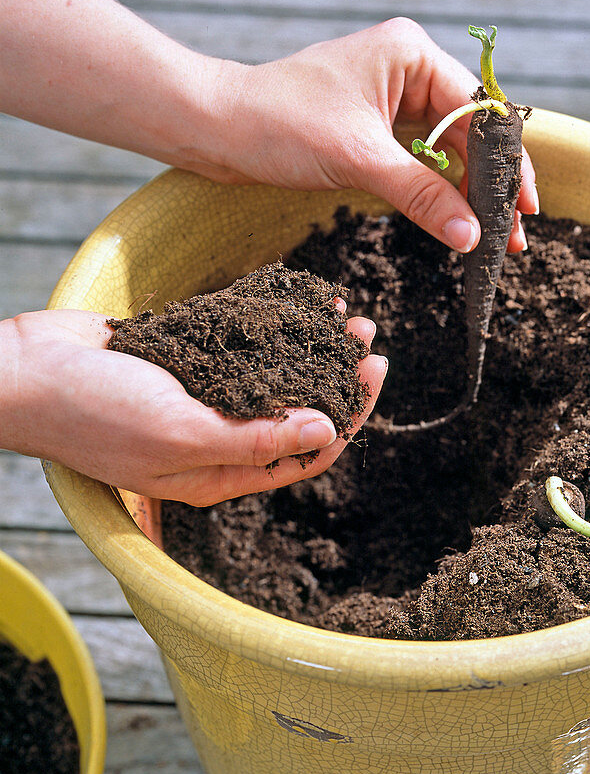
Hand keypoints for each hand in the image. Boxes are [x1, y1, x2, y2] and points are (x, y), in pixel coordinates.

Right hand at [1, 308, 385, 505]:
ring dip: (311, 349)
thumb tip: (326, 432)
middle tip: (365, 338)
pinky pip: (241, 345)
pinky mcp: (185, 359)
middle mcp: (218, 439)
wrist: (25, 370)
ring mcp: (202, 397)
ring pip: (274, 377)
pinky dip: (272, 326)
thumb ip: (254, 439)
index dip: (347, 417)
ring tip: (344, 314)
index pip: (305, 453)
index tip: (371, 374)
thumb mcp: (181, 434)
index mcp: (221, 471)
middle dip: (336, 379)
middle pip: (297, 414)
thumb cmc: (94, 413)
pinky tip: (298, 303)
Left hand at [199, 18, 538, 253]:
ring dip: (468, 194)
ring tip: (492, 239)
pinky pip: (421, 163)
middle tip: (515, 238)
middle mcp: (407, 70)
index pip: (480, 112)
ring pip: (448, 152)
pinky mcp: (374, 129)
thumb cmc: (279, 123)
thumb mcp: (360, 160)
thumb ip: (422, 196)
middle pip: (471, 133)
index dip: (507, 164)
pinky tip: (456, 221)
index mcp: (411, 54)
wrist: (217, 128)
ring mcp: (391, 100)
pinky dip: (438, 193)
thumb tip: (472, 236)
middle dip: (492, 186)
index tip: (525, 209)